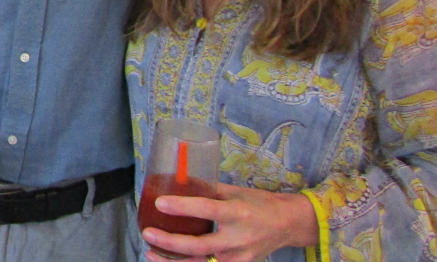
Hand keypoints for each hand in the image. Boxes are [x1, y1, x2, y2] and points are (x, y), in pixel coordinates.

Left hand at [141, 183, 317, 261]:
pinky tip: (169, 261)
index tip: (160, 203)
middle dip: (171, 242)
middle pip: (200, 246)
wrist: (288, 225)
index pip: (207, 210)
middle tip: (147, 233)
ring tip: (150, 253)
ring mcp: (239, 258)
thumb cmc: (259, 203)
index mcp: (239, 213)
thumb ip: (207, 190)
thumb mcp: (235, 191)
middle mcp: (238, 239)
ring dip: (173, 261)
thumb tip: (177, 182)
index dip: (182, 207)